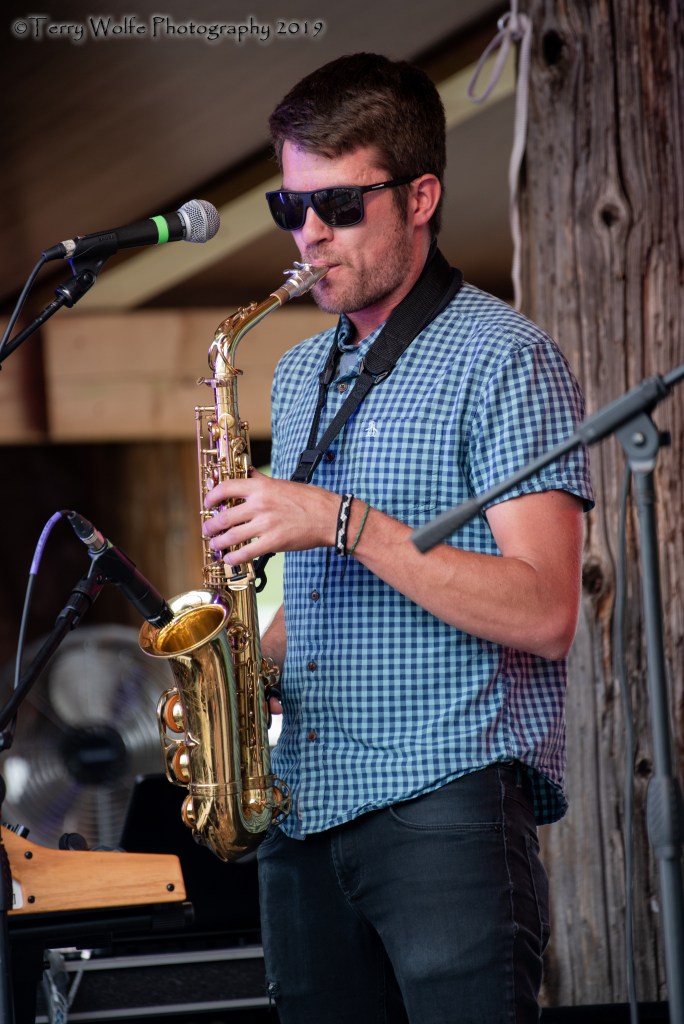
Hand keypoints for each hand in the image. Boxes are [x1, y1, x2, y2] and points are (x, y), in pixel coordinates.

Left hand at [203, 468, 338, 563]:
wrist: (329, 516)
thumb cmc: (310, 499)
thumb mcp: (283, 483)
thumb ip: (262, 480)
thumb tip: (249, 474)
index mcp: (261, 487)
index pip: (227, 488)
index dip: (212, 497)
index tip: (208, 503)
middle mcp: (260, 505)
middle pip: (224, 516)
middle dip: (211, 525)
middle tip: (207, 529)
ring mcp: (265, 524)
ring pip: (231, 536)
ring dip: (218, 543)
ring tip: (214, 545)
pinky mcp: (273, 542)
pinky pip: (246, 552)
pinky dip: (234, 557)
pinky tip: (230, 558)